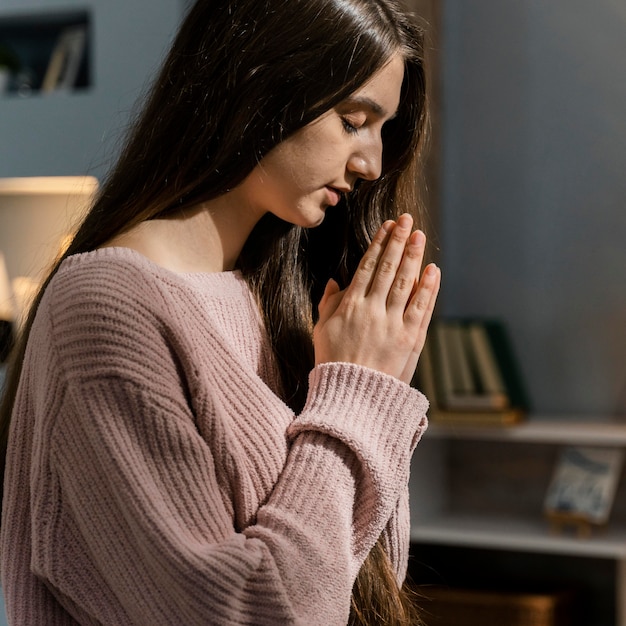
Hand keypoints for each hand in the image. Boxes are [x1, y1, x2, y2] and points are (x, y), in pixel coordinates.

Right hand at [314, 214, 439, 383]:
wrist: (353, 398)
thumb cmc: (334, 364)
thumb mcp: (321, 331)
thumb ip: (328, 304)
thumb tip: (335, 281)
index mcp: (350, 306)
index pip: (367, 266)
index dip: (379, 243)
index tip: (387, 226)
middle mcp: (373, 310)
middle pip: (389, 267)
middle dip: (398, 240)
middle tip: (407, 220)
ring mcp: (393, 323)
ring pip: (406, 282)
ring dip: (414, 256)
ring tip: (419, 235)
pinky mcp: (410, 339)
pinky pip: (422, 307)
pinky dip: (428, 287)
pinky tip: (433, 270)